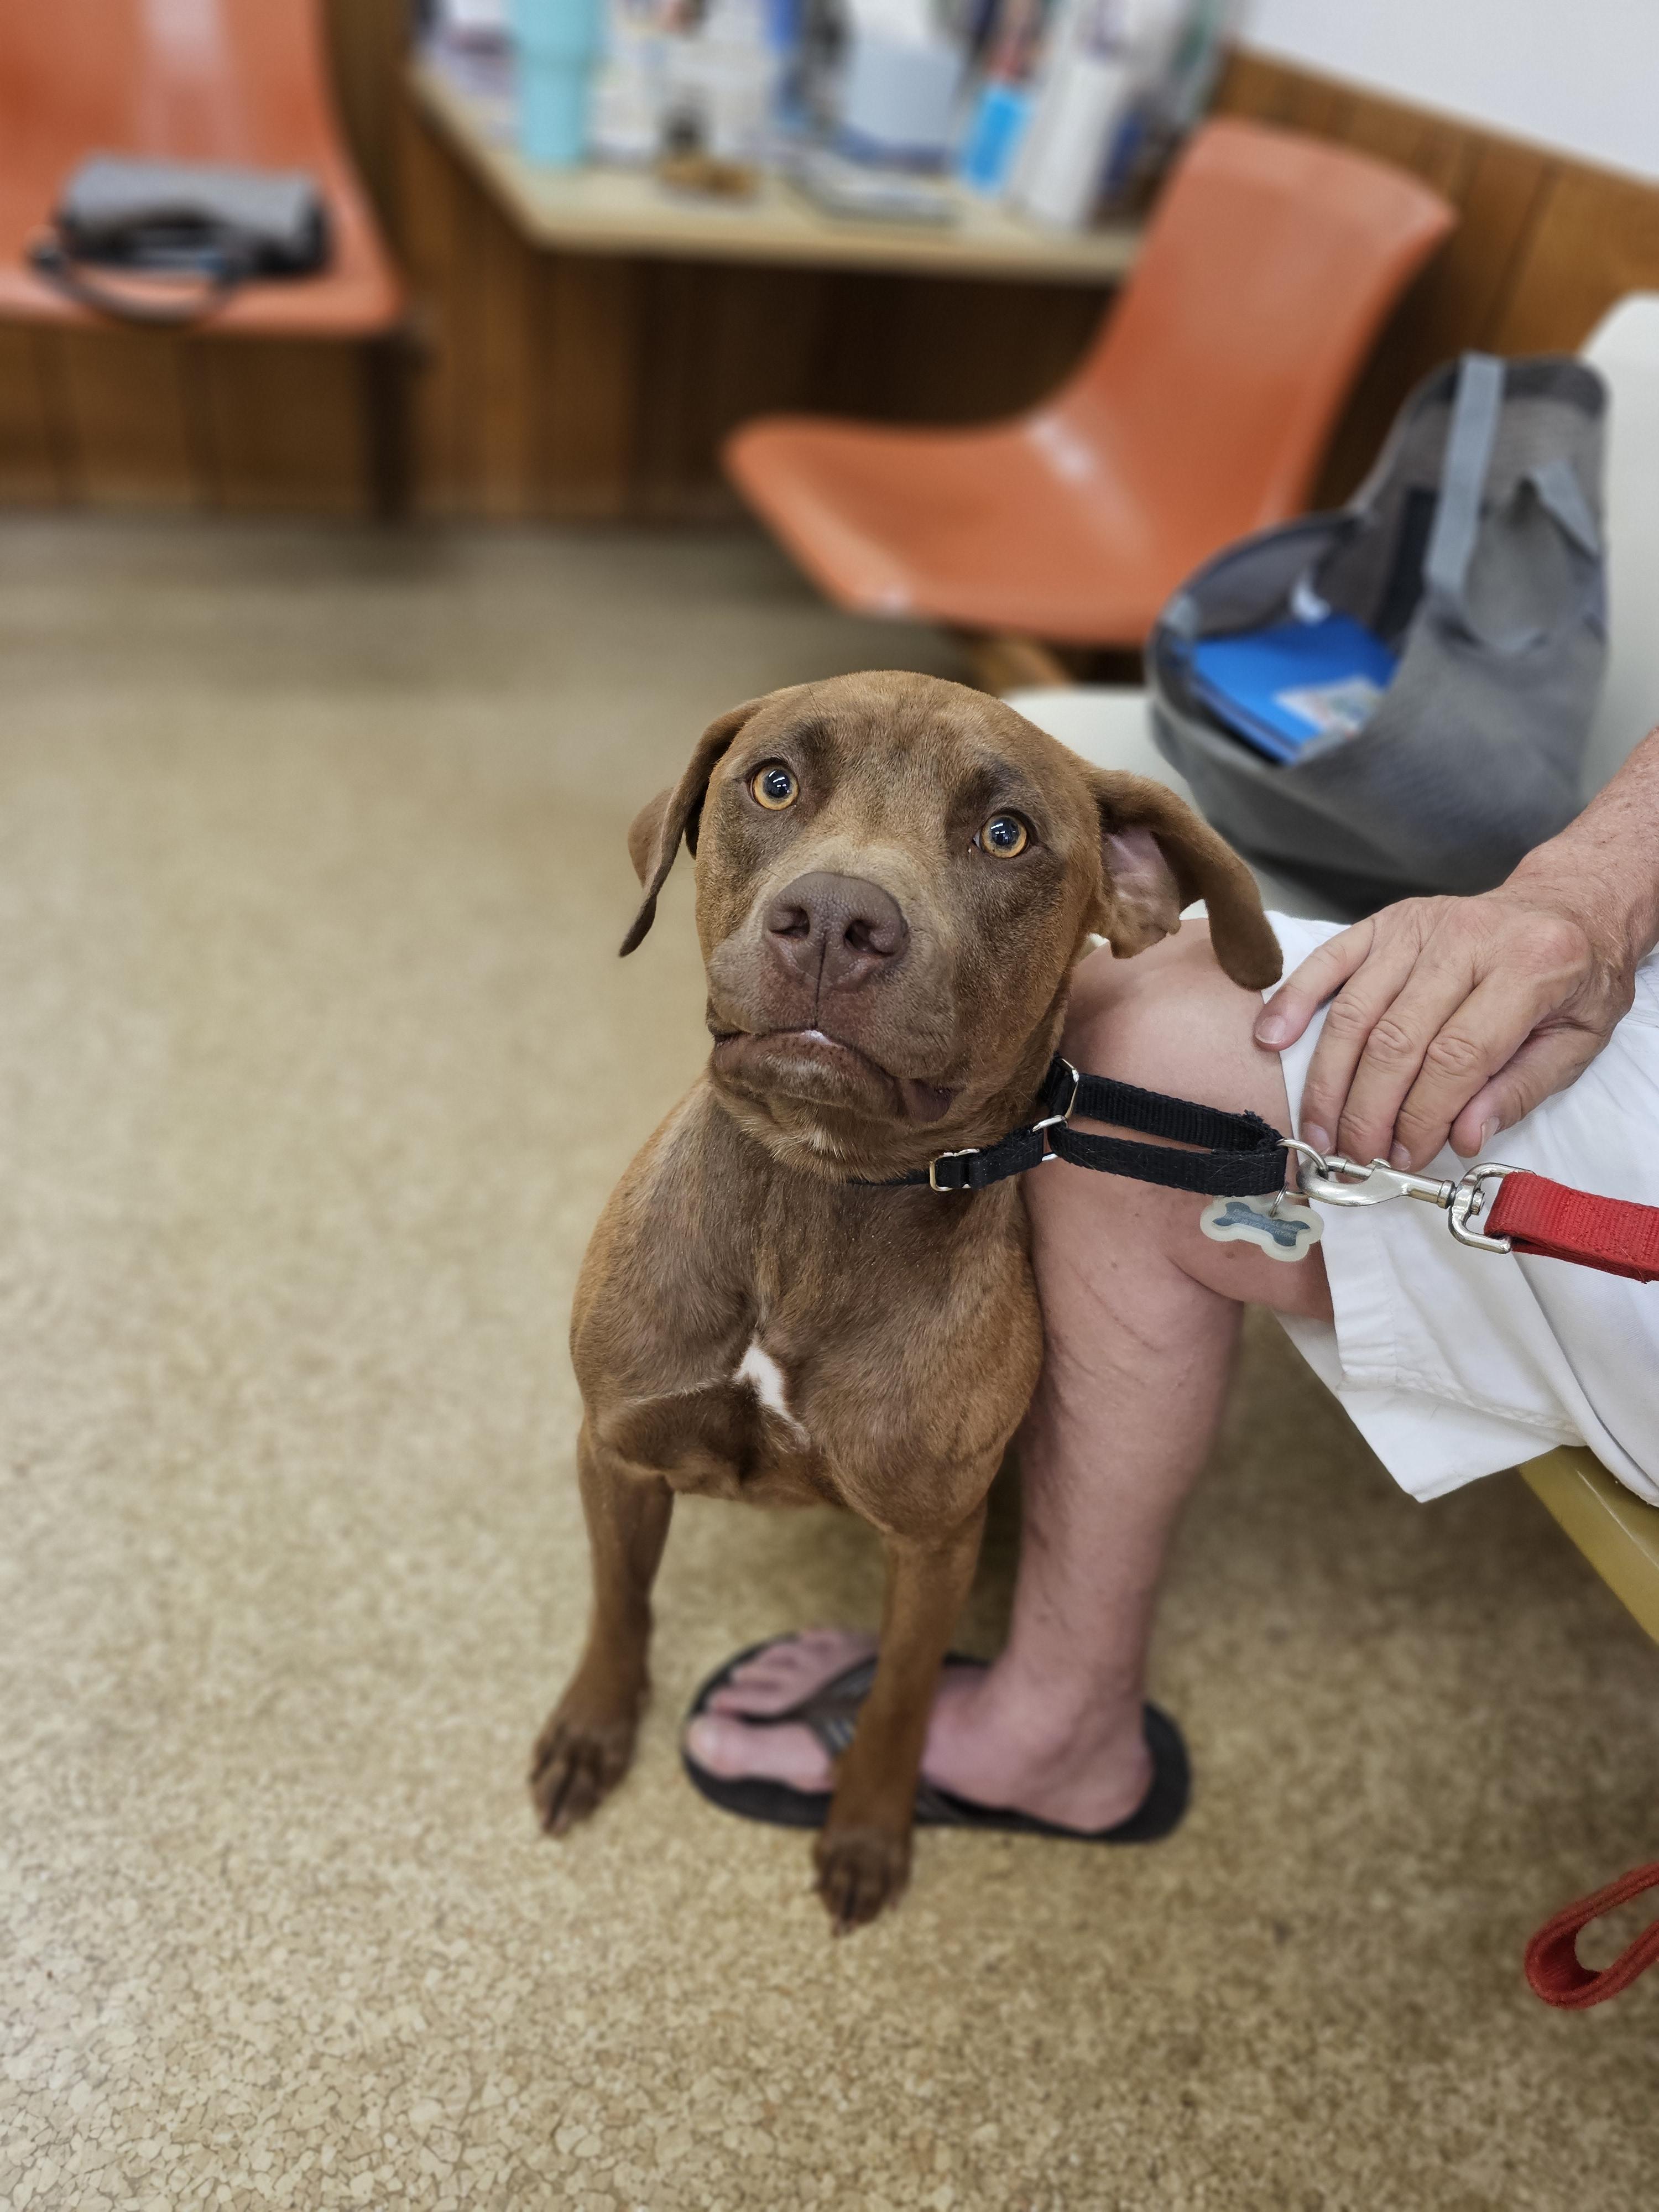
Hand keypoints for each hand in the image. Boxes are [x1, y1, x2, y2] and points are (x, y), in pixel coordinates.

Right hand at [1253, 883, 1638, 1170]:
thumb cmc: (1576, 979)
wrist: (1569, 904)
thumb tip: (1461, 1139)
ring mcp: (1420, 926)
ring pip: (1356, 1011)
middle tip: (1355, 1158)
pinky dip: (1294, 999)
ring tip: (1319, 1130)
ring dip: (1329, 1079)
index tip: (1403, 1159)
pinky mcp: (1387, 922)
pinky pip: (1330, 961)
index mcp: (1529, 967)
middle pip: (1396, 1038)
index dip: (1422, 1116)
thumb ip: (1520, 1091)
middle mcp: (1467, 939)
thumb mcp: (1578, 1041)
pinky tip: (1271, 1039)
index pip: (1458, 1056)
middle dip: (1368, 1110)